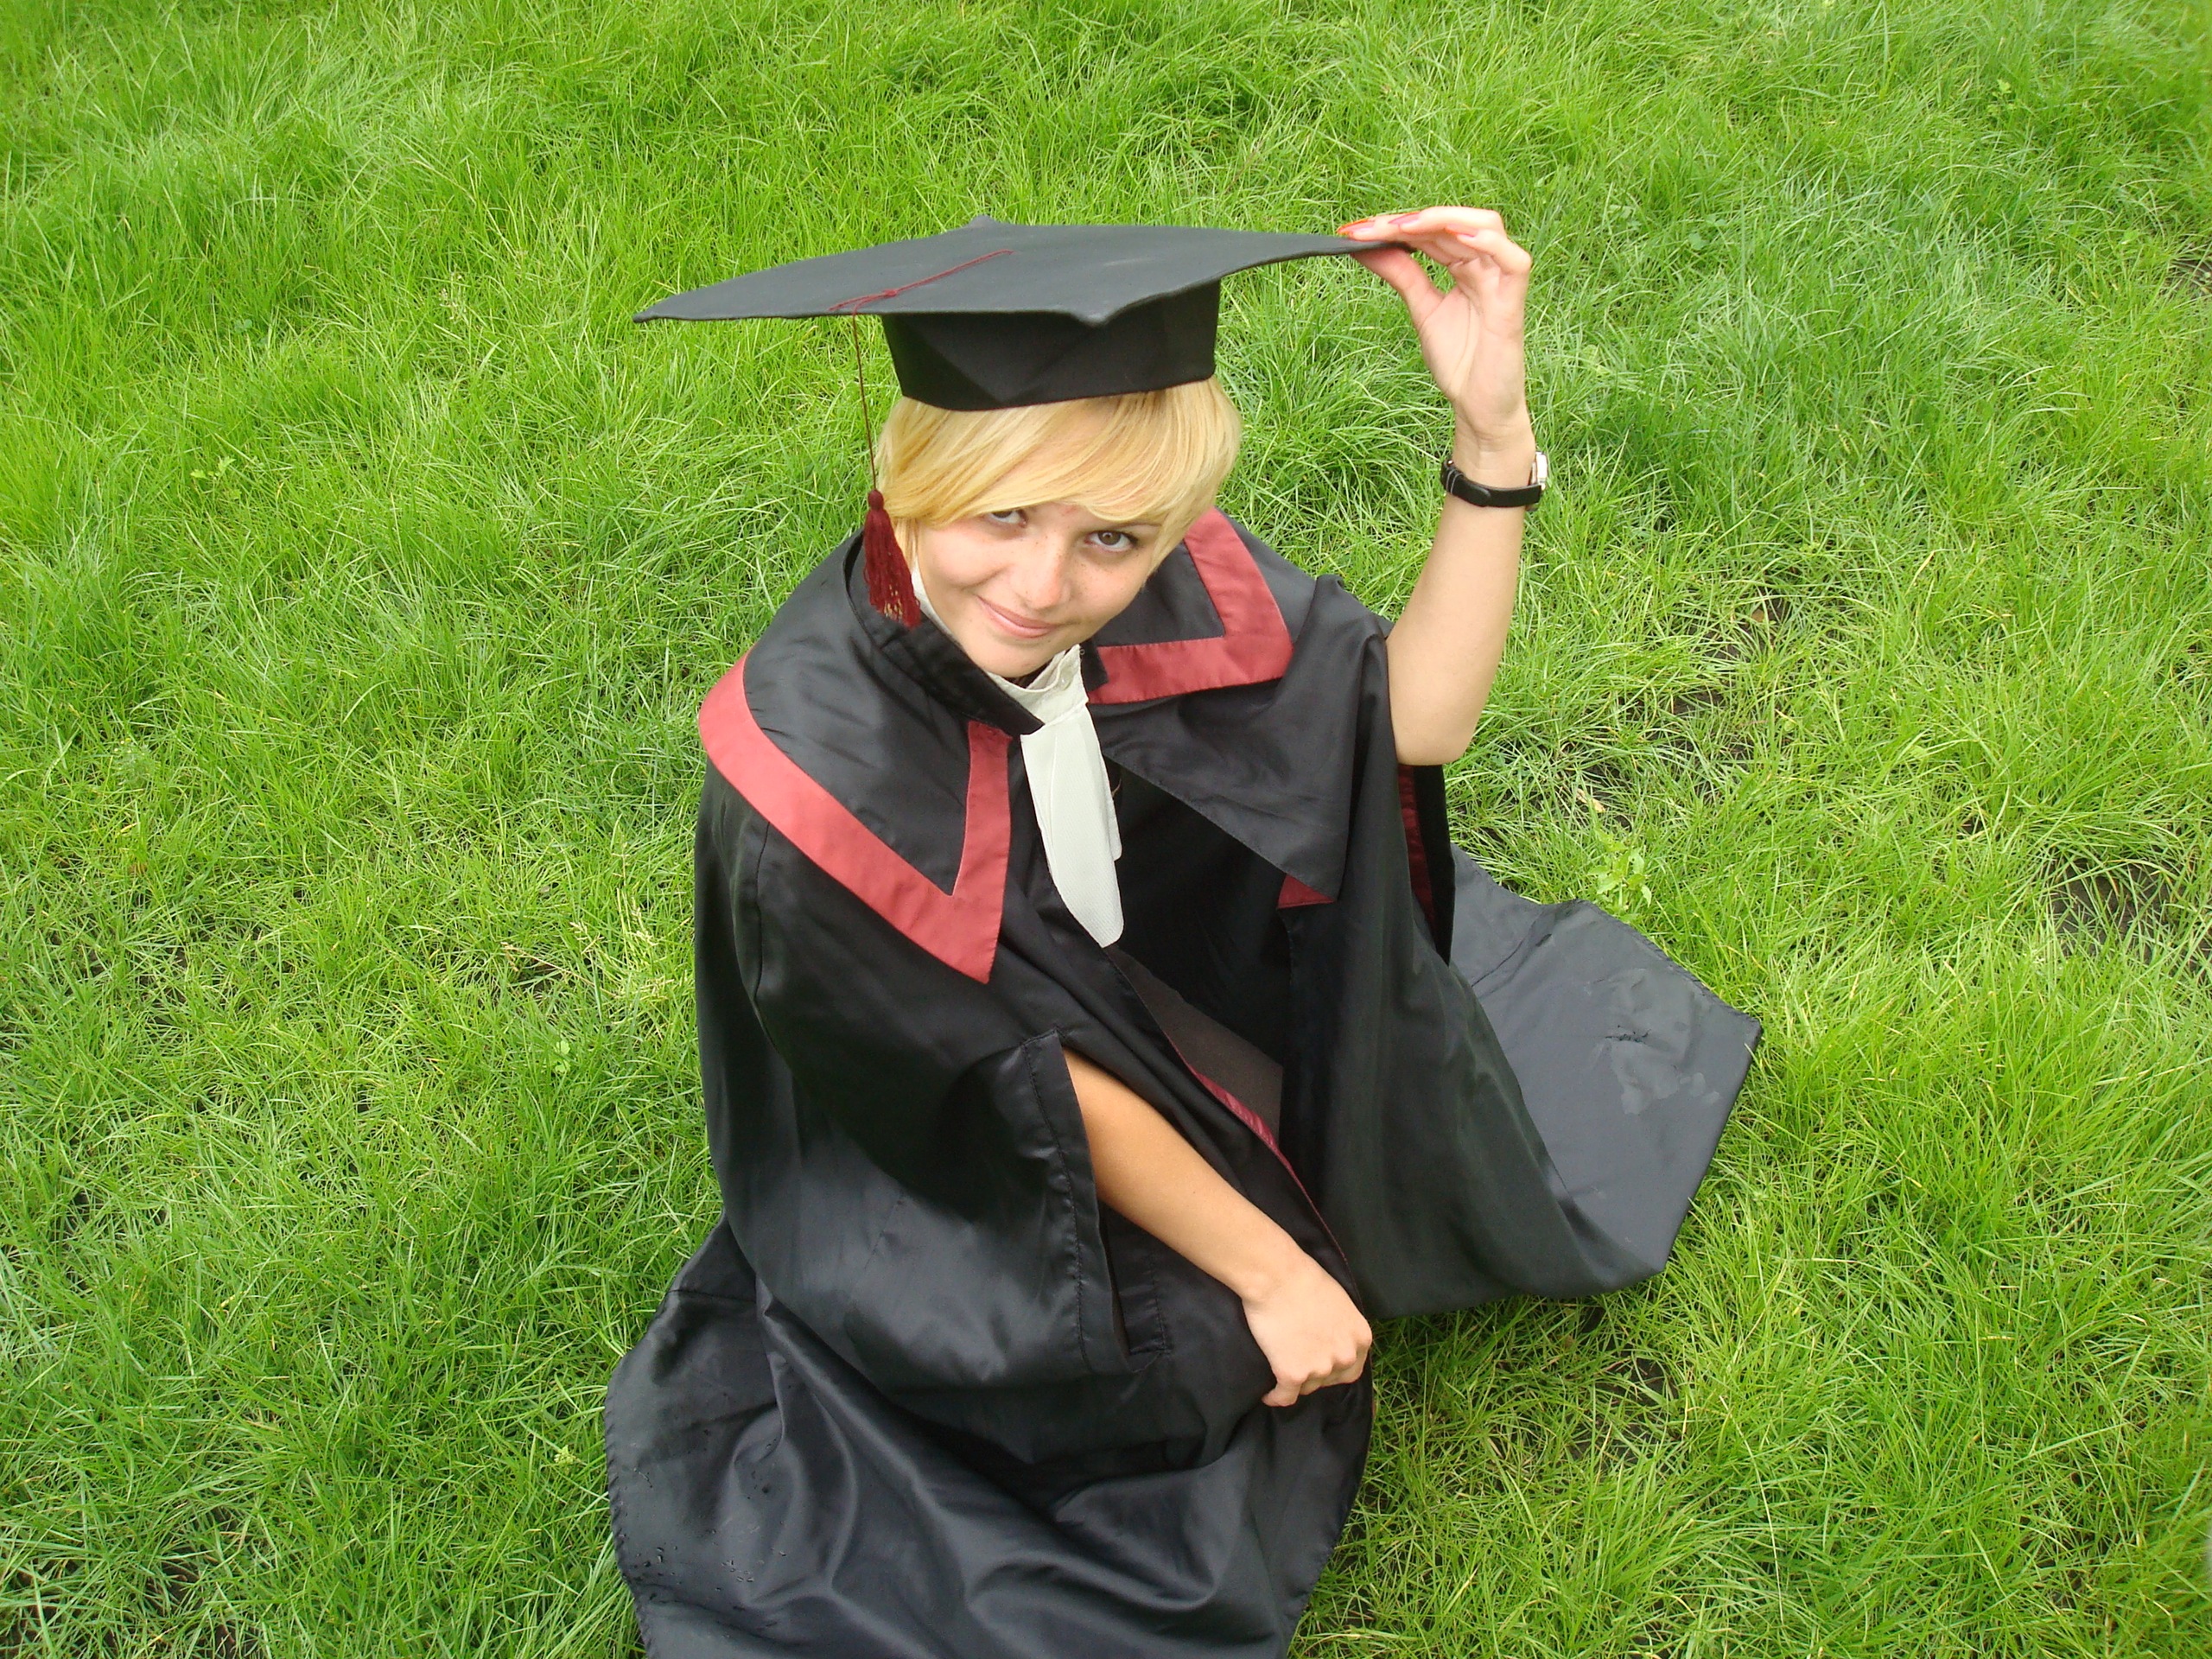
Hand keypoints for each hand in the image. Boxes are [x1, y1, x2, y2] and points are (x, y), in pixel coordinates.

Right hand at [1239, 1249, 1372, 1407]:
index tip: (1320, 1363)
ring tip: (1279, 1368)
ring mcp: (1320, 1368)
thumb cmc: (1303, 1279)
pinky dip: (1274, 1397)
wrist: (1275, 1277)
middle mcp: (1345, 1356)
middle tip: (1298, 1361)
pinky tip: (1267, 1394)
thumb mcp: (1339, 1302)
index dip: (1335, 1367)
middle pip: (1329, 1379)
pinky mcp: (1292, 1374)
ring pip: (1306, 1387)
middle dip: (1315, 1374)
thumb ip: (1342, 1327)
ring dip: (1294, 1380)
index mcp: (1360, 1338)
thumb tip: (1332, 1339)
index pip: (1352, 1368)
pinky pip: (1284, 1397)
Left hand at [1339, 206, 1533, 475]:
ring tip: (1405, 226)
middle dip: (1411, 221)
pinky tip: (1458, 236)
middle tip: (1371, 228)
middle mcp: (1485, 267)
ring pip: (1486, 228)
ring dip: (1444, 221)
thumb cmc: (1459, 361)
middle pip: (1454, 224)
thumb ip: (1401, 274)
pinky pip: (1514, 261)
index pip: (1433, 231)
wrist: (1477, 407)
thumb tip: (1365, 246)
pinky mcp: (1513, 303)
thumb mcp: (1421, 309)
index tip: (1356, 230)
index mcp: (1465, 266)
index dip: (1397, 224)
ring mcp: (1501, 282)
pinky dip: (1489, 243)